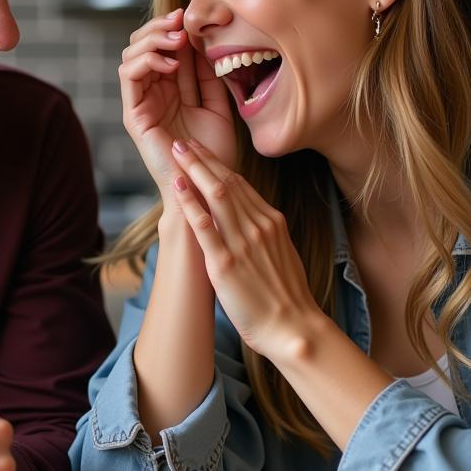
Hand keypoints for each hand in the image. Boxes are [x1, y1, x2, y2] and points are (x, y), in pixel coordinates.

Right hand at [119, 8, 235, 198]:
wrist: (206, 187)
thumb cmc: (214, 154)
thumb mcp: (218, 105)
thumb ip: (207, 75)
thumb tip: (200, 39)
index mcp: (171, 90)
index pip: (163, 47)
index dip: (173, 27)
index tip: (191, 15)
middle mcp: (153, 93)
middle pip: (142, 45)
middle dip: (159, 27)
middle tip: (181, 21)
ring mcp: (141, 103)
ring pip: (131, 55)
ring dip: (151, 39)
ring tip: (176, 39)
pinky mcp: (133, 115)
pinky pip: (128, 76)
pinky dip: (147, 61)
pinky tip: (171, 63)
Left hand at [170, 139, 326, 360]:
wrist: (293, 328)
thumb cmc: (286, 298)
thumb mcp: (281, 254)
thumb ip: (264, 235)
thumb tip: (249, 223)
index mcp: (272, 222)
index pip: (242, 184)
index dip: (219, 165)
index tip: (202, 151)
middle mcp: (258, 225)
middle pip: (227, 182)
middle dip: (203, 158)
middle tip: (182, 142)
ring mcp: (242, 242)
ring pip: (217, 194)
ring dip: (194, 169)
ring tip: (176, 151)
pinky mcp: (226, 263)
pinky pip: (205, 226)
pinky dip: (190, 202)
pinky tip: (177, 186)